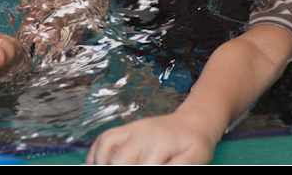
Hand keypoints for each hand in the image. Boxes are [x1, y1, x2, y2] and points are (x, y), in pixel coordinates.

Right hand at [85, 111, 221, 164]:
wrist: (195, 121)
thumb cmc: (196, 143)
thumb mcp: (195, 159)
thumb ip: (176, 168)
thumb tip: (156, 170)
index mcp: (159, 144)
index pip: (142, 167)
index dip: (139, 172)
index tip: (148, 170)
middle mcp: (141, 134)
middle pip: (118, 160)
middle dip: (116, 169)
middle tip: (126, 170)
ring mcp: (131, 130)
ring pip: (105, 147)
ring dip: (101, 163)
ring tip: (104, 170)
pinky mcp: (125, 130)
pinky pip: (103, 140)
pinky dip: (95, 155)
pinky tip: (97, 165)